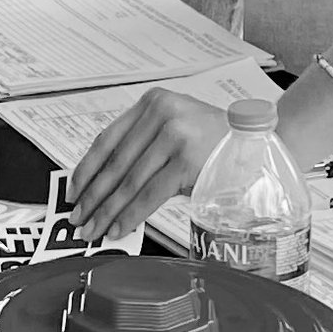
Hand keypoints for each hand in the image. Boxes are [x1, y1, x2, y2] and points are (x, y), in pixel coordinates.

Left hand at [71, 89, 230, 244]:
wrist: (258, 143)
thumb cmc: (216, 141)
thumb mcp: (177, 128)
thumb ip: (145, 147)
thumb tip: (107, 187)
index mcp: (153, 103)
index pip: (108, 139)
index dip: (87, 169)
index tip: (73, 191)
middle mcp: (161, 114)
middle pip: (115, 163)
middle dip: (93, 196)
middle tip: (78, 218)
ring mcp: (175, 136)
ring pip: (130, 181)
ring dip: (107, 211)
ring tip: (94, 229)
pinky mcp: (187, 160)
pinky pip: (151, 194)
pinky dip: (131, 215)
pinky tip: (119, 228)